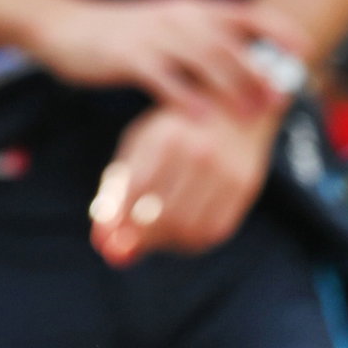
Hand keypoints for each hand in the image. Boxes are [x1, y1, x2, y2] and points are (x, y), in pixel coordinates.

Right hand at [26, 0, 306, 115]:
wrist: (69, 27)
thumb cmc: (126, 34)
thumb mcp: (169, 27)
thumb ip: (204, 40)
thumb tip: (251, 64)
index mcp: (191, 7)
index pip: (244, 13)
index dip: (276, 29)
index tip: (304, 50)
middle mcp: (178, 16)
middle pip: (228, 41)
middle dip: (258, 69)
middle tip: (282, 97)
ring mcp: (154, 34)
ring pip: (201, 58)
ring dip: (230, 86)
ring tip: (250, 113)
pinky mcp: (130, 55)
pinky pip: (163, 77)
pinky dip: (185, 98)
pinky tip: (201, 119)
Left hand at [89, 102, 278, 265]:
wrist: (229, 102)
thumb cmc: (174, 127)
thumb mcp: (141, 144)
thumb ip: (119, 188)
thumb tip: (101, 241)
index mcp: (166, 136)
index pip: (137, 189)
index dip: (118, 220)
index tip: (104, 240)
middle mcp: (199, 153)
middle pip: (165, 215)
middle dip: (140, 237)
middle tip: (125, 244)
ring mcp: (226, 171)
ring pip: (190, 229)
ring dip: (164, 242)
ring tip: (151, 235)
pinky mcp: (245, 186)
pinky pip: (214, 230)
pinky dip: (191, 241)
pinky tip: (177, 233)